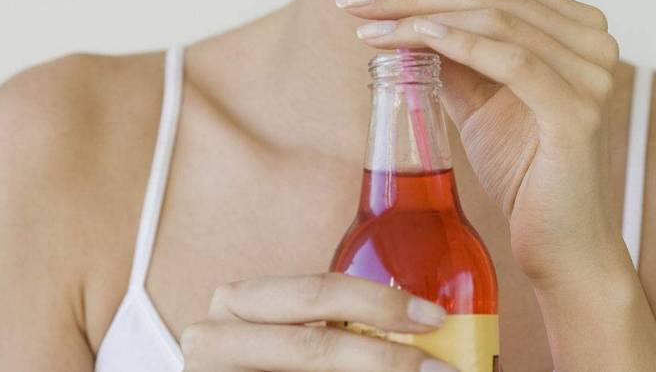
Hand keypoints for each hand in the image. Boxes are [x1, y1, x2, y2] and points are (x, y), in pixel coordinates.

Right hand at [180, 271, 457, 371]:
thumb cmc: (262, 359)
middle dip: (386, 358)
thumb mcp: (287, 331)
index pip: (319, 292)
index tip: (434, 317)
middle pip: (315, 345)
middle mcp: (216, 337)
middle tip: (439, 368)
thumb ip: (334, 322)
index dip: (380, 303)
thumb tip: (423, 328)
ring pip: (310, 371)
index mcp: (240, 302)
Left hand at [335, 0, 622, 285]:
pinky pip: (512, 61)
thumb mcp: (478, 96)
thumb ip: (452, 51)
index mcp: (573, 25)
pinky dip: (460, 43)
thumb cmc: (522, 168)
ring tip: (367, 22)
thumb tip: (401, 12)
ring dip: (421, 14)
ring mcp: (591, 72)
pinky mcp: (578, 111)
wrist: (559, 242)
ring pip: (495, 18)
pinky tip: (414, 37)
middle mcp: (592, 38)